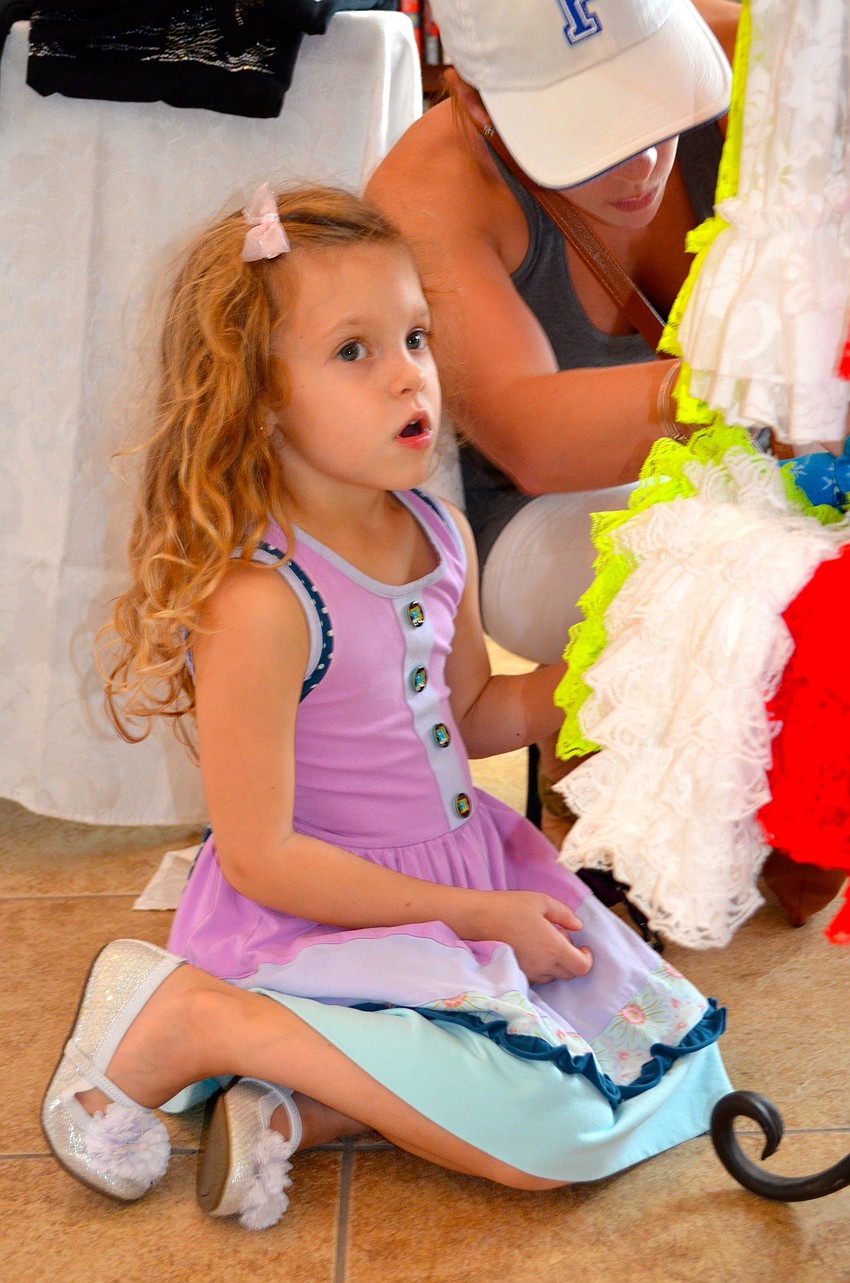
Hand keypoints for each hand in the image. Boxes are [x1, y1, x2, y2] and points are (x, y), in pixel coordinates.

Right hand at [473, 890, 592, 984]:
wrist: (476, 919)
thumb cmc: (509, 907)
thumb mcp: (542, 901)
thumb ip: (565, 914)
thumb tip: (579, 927)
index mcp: (553, 948)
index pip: (582, 967)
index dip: (587, 959)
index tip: (583, 947)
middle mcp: (543, 966)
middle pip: (569, 974)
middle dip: (572, 958)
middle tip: (559, 938)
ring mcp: (529, 973)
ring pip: (553, 976)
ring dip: (556, 963)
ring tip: (543, 942)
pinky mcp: (517, 974)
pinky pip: (537, 977)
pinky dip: (541, 967)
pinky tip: (530, 949)